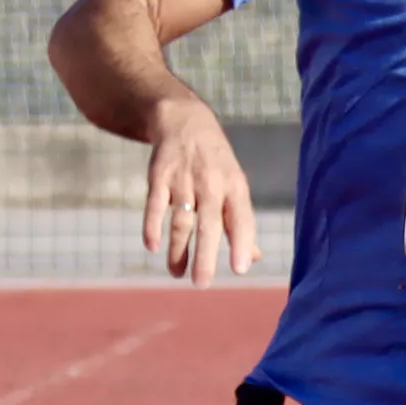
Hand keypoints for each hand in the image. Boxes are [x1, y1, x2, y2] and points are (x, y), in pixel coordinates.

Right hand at [138, 98, 262, 283]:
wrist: (184, 121)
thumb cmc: (215, 164)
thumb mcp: (234, 186)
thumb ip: (241, 223)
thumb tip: (253, 258)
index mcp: (234, 187)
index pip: (241, 218)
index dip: (242, 243)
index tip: (240, 269)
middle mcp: (211, 183)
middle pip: (209, 224)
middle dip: (206, 256)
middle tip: (201, 284)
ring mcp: (184, 179)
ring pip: (181, 220)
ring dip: (178, 250)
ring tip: (177, 274)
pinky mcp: (159, 176)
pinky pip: (155, 204)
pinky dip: (152, 225)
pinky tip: (152, 246)